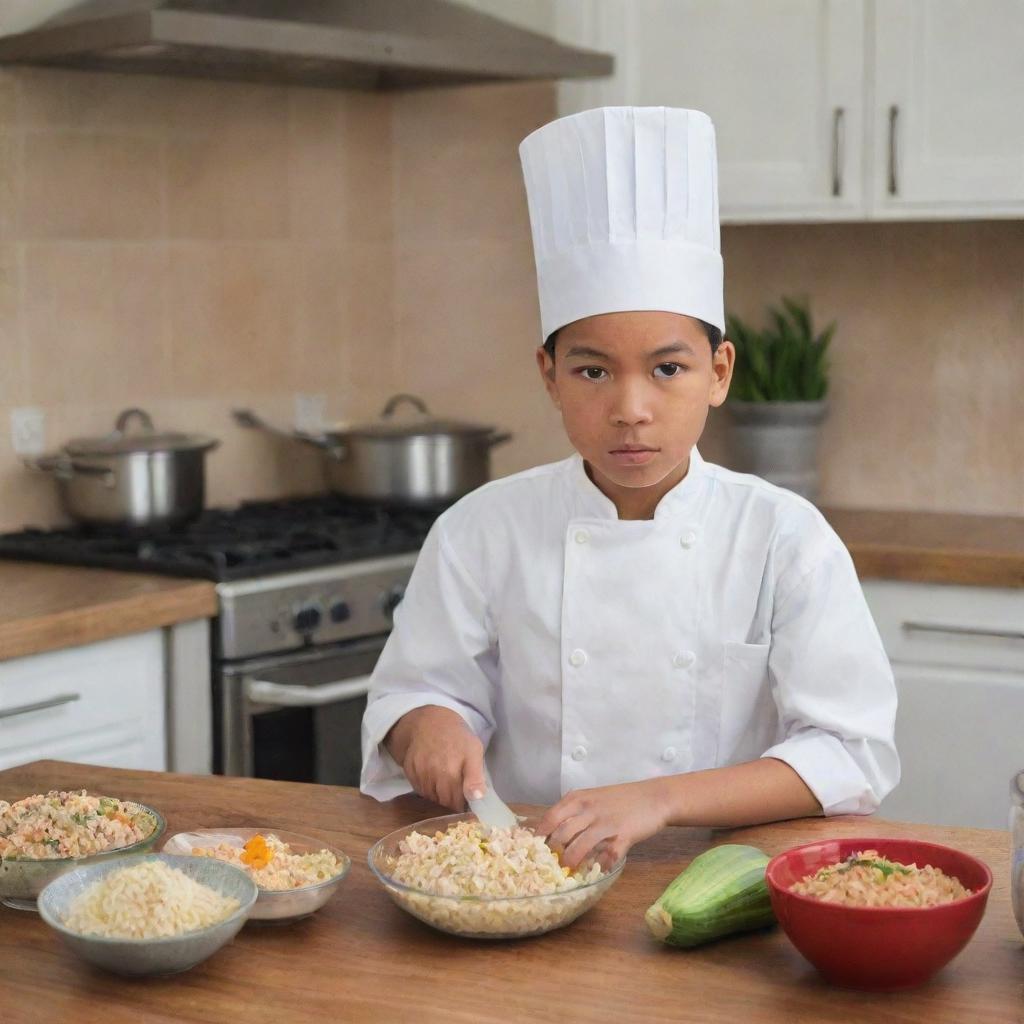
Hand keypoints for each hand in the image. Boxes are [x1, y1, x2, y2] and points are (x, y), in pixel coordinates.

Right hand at [384, 705, 485, 811]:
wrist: (429, 722)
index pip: (457, 802)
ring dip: (438, 795)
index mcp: (453, 770)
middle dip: (451, 800)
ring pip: (431, 797)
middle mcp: (435, 773)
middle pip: (444, 801)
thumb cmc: (456, 737)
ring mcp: (421, 772)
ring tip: (445, 780)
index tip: (465, 799)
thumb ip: (476, 777)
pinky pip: (419, 789)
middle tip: (456, 789)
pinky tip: (433, 776)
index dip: (463, 803)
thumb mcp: (474, 750)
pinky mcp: (409, 771)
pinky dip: (427, 788)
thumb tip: (477, 798)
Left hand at [537, 779, 672, 870]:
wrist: (653, 797)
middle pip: (561, 834)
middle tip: (550, 865)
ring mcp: (606, 823)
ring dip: (571, 861)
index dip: (539, 836)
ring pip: (580, 846)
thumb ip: (574, 811)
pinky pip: (608, 855)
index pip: (550, 818)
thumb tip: (552, 832)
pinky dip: (601, 865)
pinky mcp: (623, 836)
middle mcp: (588, 809)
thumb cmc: (620, 799)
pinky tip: (598, 870)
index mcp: (578, 799)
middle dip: (553, 853)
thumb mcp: (592, 798)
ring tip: (568, 871)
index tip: (533, 850)